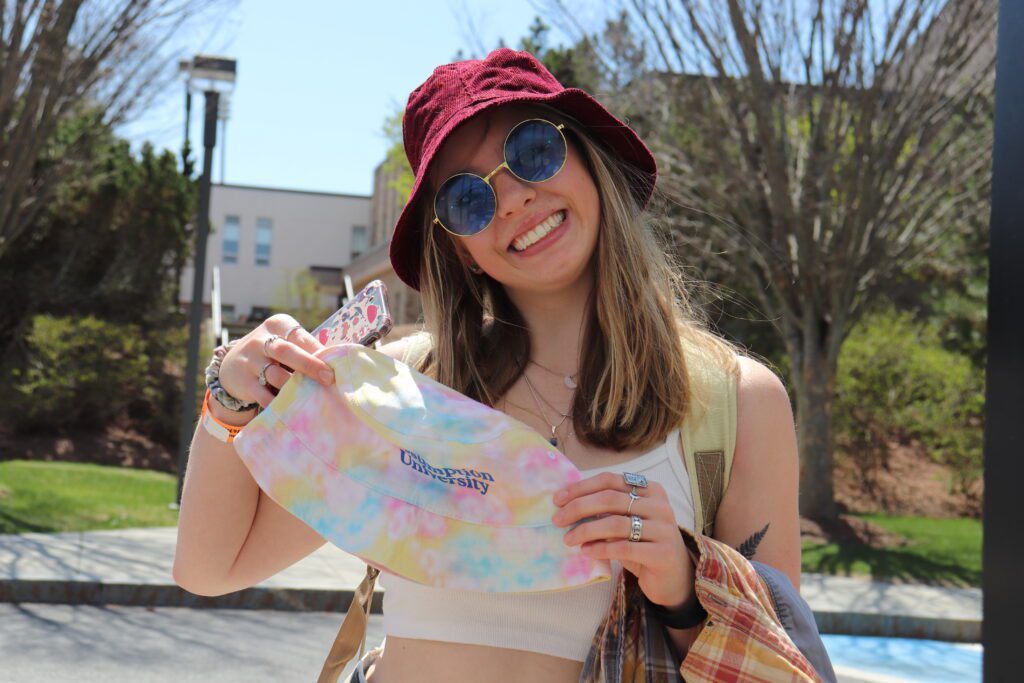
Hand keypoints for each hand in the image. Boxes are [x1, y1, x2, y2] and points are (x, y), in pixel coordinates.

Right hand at [219, 314, 335, 409]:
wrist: (231, 366)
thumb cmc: (272, 354)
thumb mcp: (284, 341)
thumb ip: (306, 349)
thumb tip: (340, 363)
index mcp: (277, 325)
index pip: (299, 336)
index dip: (318, 350)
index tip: (336, 364)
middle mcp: (260, 340)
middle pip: (286, 351)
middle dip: (310, 365)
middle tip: (329, 378)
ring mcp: (249, 361)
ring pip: (275, 375)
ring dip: (295, 387)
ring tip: (312, 396)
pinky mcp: (243, 382)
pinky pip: (264, 395)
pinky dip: (279, 402)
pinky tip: (292, 408)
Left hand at [552, 471, 695, 609]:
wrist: (673, 578)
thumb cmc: (643, 545)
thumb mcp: (626, 522)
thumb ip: (606, 510)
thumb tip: (566, 503)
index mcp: (650, 490)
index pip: (610, 480)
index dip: (581, 487)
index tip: (558, 499)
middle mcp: (660, 505)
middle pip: (610, 499)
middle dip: (578, 508)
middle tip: (557, 520)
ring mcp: (664, 529)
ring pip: (616, 523)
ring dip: (586, 530)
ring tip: (568, 539)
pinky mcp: (662, 554)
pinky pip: (624, 548)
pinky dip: (600, 549)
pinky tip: (585, 551)